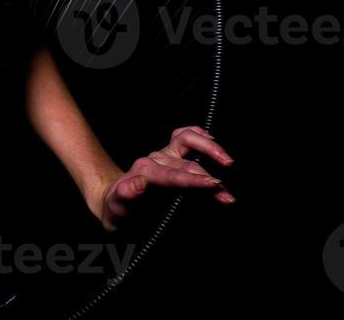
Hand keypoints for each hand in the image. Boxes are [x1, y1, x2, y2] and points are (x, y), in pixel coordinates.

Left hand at [94, 125, 235, 232]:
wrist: (115, 200)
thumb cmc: (118, 207)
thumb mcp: (117, 207)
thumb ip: (126, 195)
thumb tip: (138, 183)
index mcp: (143, 173)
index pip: (172, 176)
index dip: (193, 180)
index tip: (213, 186)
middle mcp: (155, 160)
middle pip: (186, 165)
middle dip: (207, 176)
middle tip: (225, 193)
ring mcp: (164, 155)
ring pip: (187, 142)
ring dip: (209, 149)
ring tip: (228, 162)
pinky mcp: (171, 153)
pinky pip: (185, 136)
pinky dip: (200, 136)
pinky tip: (213, 140)